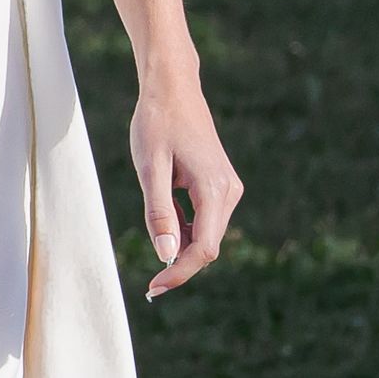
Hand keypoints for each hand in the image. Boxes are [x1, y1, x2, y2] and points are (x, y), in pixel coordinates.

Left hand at [131, 69, 242, 299]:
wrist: (172, 89)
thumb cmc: (157, 124)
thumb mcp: (150, 168)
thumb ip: (158, 212)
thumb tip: (166, 255)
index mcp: (214, 189)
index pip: (204, 248)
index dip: (180, 272)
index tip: (154, 288)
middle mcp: (229, 191)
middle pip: (208, 246)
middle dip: (179, 263)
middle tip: (149, 284)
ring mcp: (227, 188)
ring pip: (206, 234)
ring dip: (179, 242)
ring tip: (153, 220)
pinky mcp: (220, 185)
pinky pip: (204, 219)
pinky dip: (183, 226)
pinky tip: (165, 211)